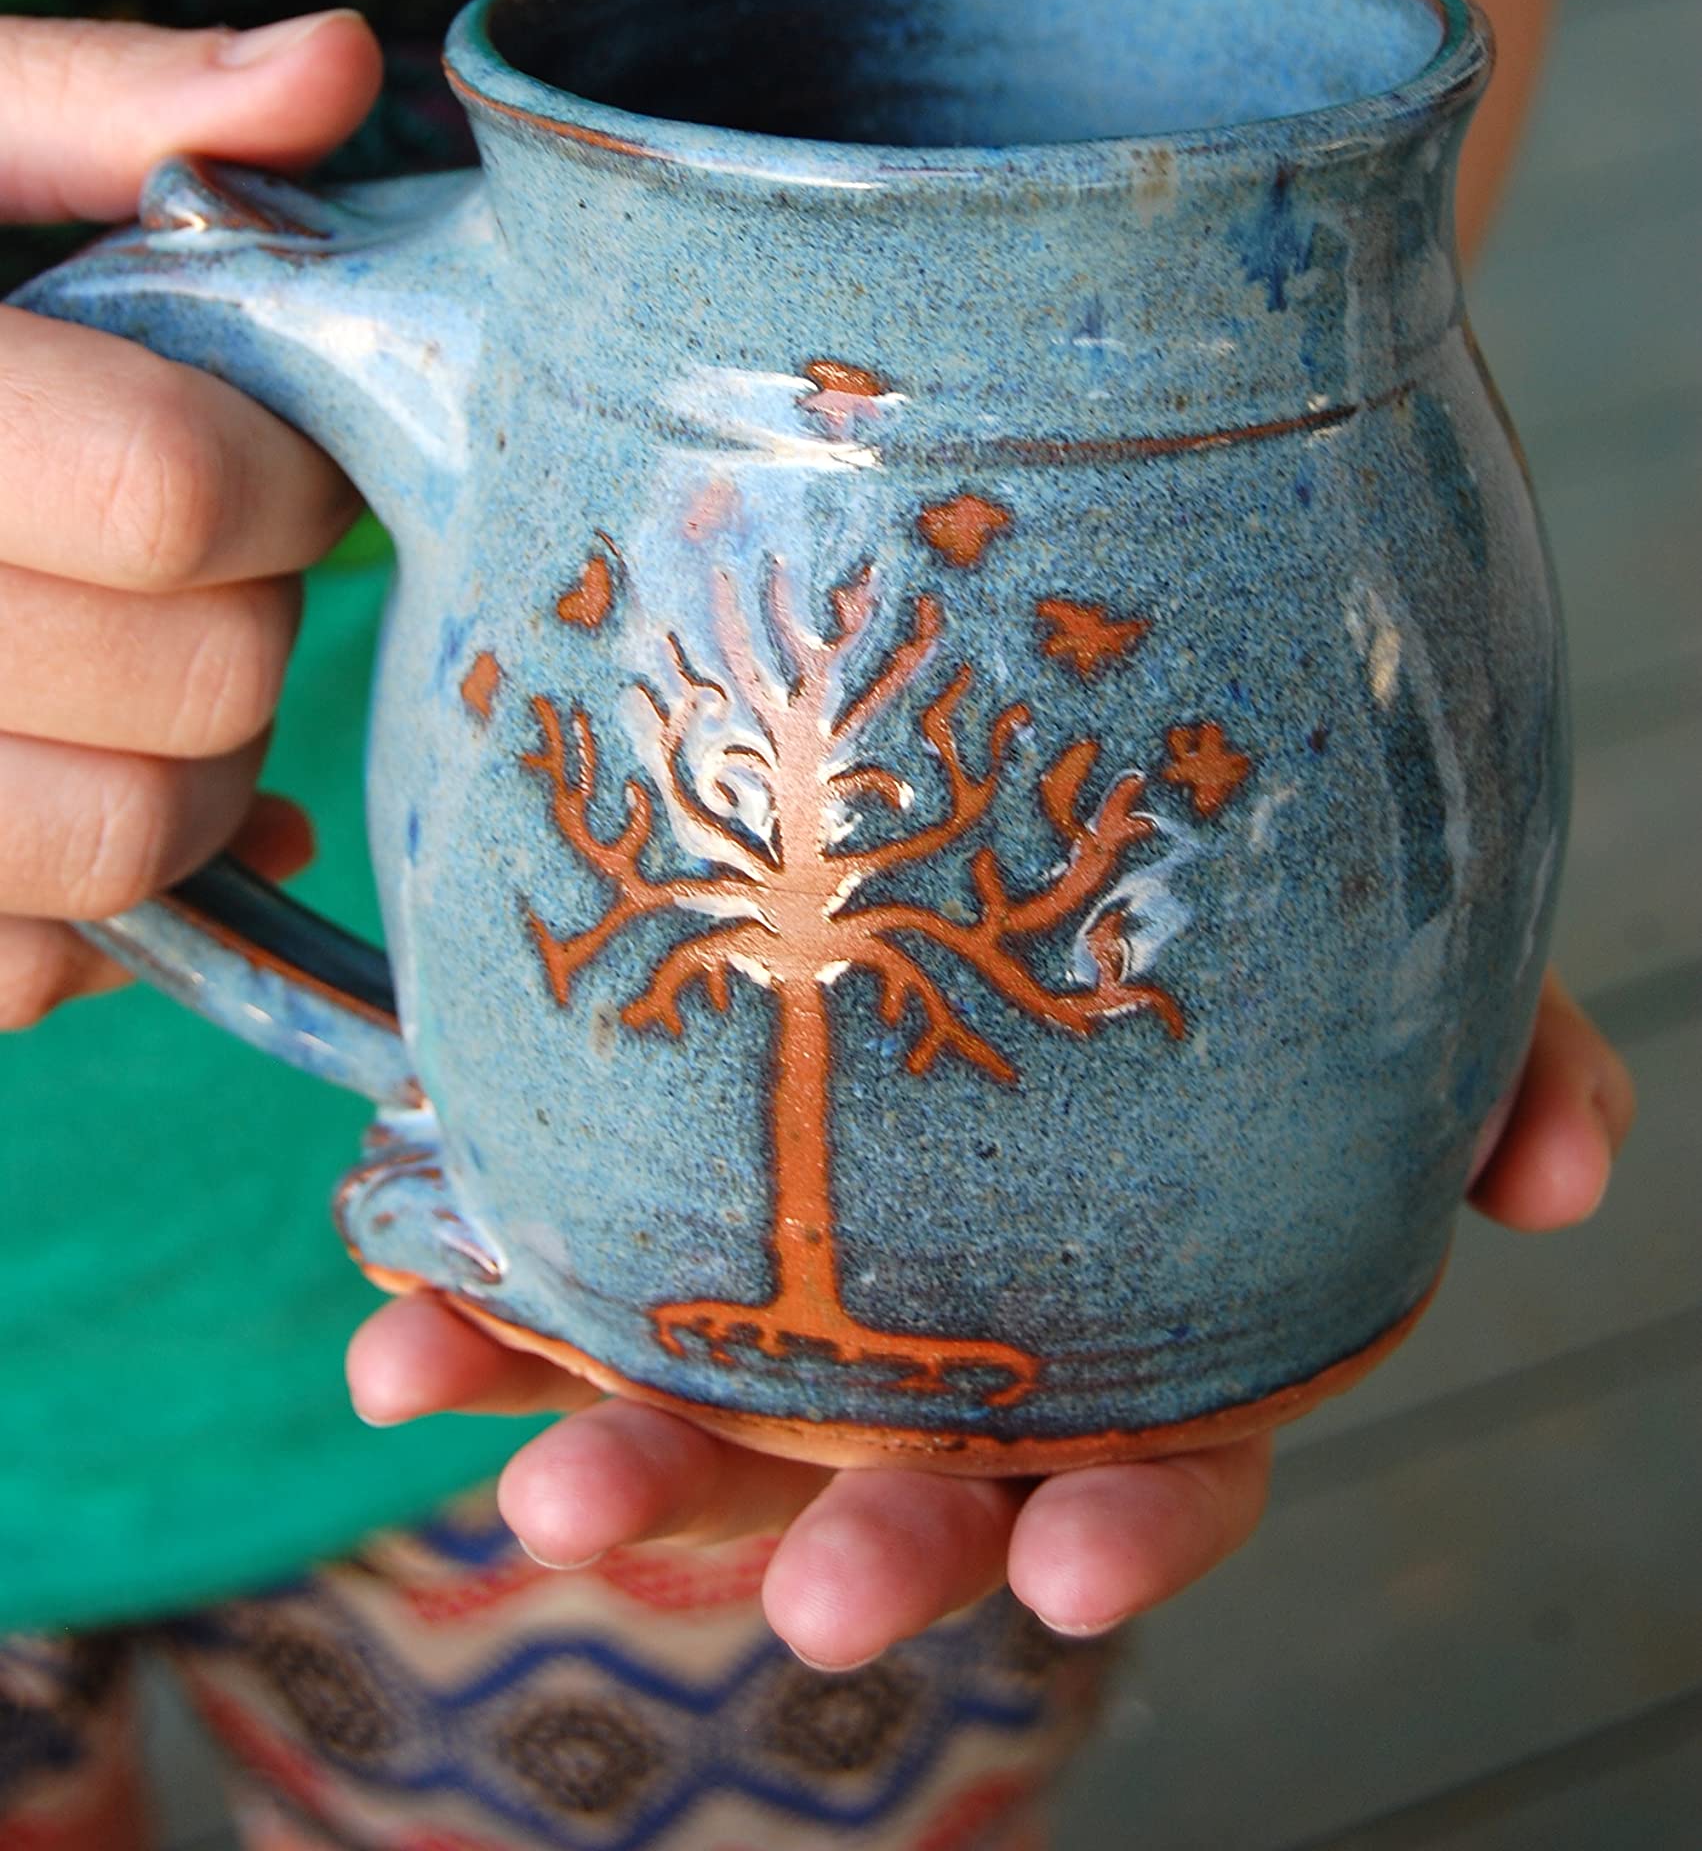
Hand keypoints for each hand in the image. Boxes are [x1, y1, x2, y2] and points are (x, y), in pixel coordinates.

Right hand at [0, 9, 382, 1027]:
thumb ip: (91, 103)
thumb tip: (339, 61)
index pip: (171, 487)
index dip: (286, 476)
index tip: (281, 450)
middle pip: (188, 679)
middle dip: (256, 617)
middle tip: (218, 559)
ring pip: (123, 846)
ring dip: (203, 772)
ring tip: (156, 668)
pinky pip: (17, 968)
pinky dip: (89, 910)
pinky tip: (66, 780)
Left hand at [348, 969, 1632, 1664]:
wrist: (1004, 790)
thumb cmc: (1222, 923)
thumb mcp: (1374, 968)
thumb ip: (1482, 1055)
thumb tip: (1572, 1173)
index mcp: (1143, 1327)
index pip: (1161, 1469)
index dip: (1125, 1528)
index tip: (1068, 1561)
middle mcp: (963, 1342)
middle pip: (914, 1489)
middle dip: (852, 1554)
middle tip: (794, 1598)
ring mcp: (804, 1290)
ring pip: (710, 1425)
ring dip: (612, 1459)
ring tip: (509, 1475)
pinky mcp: (663, 1212)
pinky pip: (560, 1295)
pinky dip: (475, 1327)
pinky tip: (393, 1332)